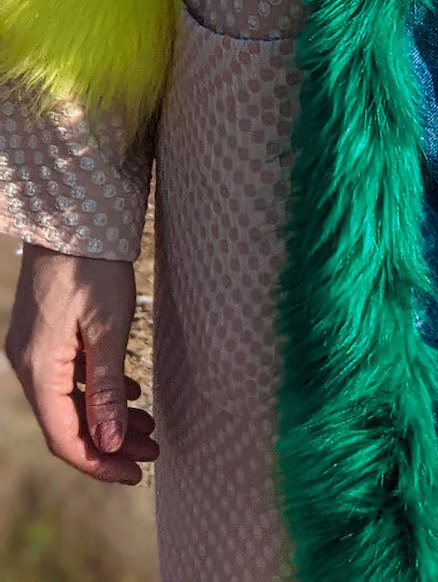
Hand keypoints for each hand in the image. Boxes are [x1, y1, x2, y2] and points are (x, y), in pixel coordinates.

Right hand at [4, 241, 158, 484]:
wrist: (73, 216)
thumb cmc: (93, 267)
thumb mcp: (108, 328)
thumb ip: (105, 388)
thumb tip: (107, 444)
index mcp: (39, 369)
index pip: (65, 436)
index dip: (100, 462)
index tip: (136, 474)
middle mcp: (29, 365)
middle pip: (68, 421)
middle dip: (111, 442)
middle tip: (153, 449)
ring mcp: (35, 349)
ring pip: (71, 400)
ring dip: (107, 416)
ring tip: (149, 425)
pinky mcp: (47, 334)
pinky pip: (70, 377)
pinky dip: (99, 390)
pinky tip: (130, 390)